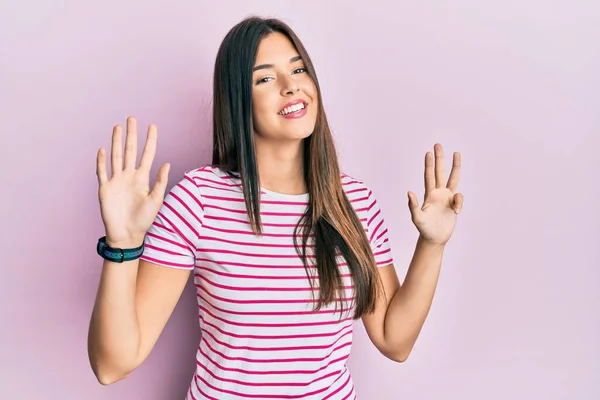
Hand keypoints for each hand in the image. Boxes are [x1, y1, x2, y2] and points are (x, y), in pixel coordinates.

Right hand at [96, 116, 169, 246]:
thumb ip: (160, 182)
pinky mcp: (105, 188)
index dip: (150, 141)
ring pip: (116, 157)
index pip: (147, 155)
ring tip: (118, 127)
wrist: (127, 235)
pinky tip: (103, 149)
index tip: (153, 126)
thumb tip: (167, 163)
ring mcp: (116, 181)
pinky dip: (102, 161)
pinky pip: (102, 172)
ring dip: (117, 142)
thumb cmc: (143, 220)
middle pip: (130, 151)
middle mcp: (129, 176)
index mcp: (143, 178)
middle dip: (132, 135)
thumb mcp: (156, 200)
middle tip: (132, 118)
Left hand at [407, 143, 462, 245]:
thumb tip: (409, 192)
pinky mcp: (454, 205)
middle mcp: (438, 193)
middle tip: (438, 144)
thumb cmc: (423, 229)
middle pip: (439, 172)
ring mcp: (447, 198)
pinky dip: (459, 202)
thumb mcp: (416, 217)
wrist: (434, 238)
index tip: (428, 152)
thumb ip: (413, 205)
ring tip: (457, 153)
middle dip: (439, 158)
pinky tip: (456, 211)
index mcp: (429, 194)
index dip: (429, 165)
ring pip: (452, 178)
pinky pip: (459, 198)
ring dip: (455, 166)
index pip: (429, 176)